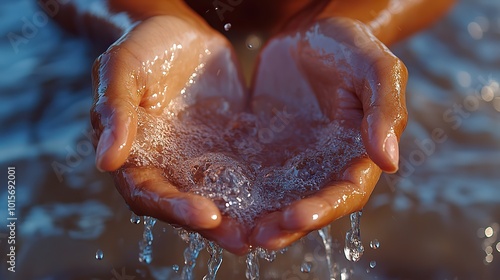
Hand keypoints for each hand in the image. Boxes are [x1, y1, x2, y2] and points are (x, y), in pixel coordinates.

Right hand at [91, 15, 249, 253]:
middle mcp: (166, 165)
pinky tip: (281, 198)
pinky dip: (258, 188)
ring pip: (216, 195)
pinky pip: (241, 171)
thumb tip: (106, 161)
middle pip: (185, 204)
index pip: (147, 193)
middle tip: (242, 239)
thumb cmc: (143, 46)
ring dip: (238, 217)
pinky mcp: (227, 146)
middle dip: (212, 226)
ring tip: (265, 233)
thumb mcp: (122, 69)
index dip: (173, 207)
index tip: (205, 215)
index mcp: (134, 154)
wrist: (180, 32)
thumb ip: (115, 110)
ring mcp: (198, 158)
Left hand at [248, 18, 407, 248]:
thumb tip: (389, 162)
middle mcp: (325, 163)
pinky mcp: (266, 145)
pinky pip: (251, 171)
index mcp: (357, 152)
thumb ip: (385, 111)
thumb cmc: (351, 45)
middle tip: (259, 238)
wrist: (312, 29)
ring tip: (237, 231)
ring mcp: (294, 156)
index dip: (323, 210)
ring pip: (278, 196)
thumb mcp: (376, 69)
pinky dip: (238, 188)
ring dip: (261, 216)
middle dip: (286, 226)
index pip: (345, 192)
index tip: (296, 218)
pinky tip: (219, 198)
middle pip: (308, 204)